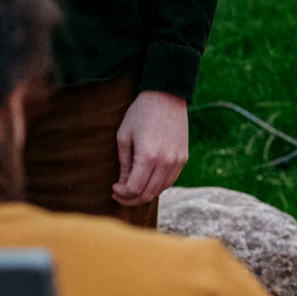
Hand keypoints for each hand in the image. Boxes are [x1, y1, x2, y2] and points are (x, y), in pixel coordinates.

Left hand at [113, 89, 189, 206]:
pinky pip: (170, 181)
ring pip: (160, 190)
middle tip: (120, 194)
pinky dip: (157, 186)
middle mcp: (165, 162)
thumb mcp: (124, 137)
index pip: (134, 188)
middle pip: (148, 194)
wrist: (166, 96)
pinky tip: (146, 181)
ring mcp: (177, 161)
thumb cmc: (140, 114)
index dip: (122, 193)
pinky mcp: (183, 159)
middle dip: (131, 199)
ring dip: (145, 194)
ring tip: (132, 189)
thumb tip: (123, 186)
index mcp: (148, 156)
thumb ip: (124, 164)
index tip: (113, 188)